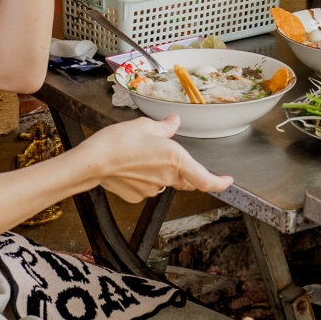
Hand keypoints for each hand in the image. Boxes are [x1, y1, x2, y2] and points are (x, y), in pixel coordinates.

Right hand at [78, 115, 234, 205]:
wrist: (93, 162)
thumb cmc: (118, 142)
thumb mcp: (145, 125)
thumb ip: (164, 127)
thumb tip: (174, 122)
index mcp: (176, 159)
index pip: (206, 179)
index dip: (220, 182)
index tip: (227, 180)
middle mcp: (168, 177)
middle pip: (185, 179)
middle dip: (184, 171)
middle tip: (170, 156)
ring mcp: (152, 189)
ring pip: (165, 182)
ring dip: (160, 172)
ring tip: (140, 155)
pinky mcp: (138, 196)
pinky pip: (148, 187)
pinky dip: (144, 178)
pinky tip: (130, 166)